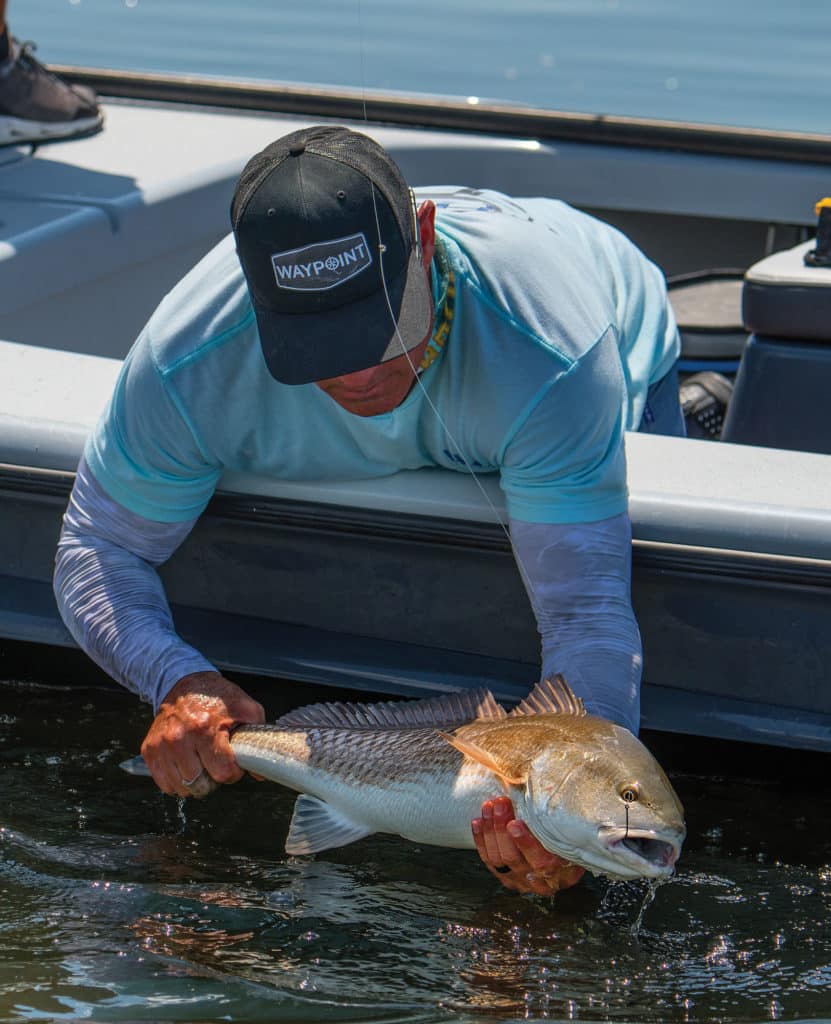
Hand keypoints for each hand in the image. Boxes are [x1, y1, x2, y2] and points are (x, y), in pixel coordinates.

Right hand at [140, 671, 264, 798]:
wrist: (184, 683)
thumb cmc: (216, 697)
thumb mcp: (246, 709)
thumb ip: (258, 740)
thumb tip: (261, 773)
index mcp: (204, 728)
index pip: (223, 773)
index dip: (233, 772)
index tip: (232, 763)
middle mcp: (179, 739)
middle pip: (201, 785)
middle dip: (213, 778)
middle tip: (216, 762)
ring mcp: (161, 746)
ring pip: (182, 788)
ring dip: (195, 781)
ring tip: (201, 762)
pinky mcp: (149, 750)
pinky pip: (165, 784)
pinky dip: (177, 781)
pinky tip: (186, 765)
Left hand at [472, 796, 584, 895]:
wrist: (564, 861)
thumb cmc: (568, 840)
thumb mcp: (571, 834)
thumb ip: (558, 823)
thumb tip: (548, 795)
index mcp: (560, 872)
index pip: (541, 861)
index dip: (525, 843)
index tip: (514, 823)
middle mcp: (538, 881)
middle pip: (513, 858)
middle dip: (501, 829)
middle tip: (500, 804)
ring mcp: (519, 881)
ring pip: (498, 859)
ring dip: (490, 830)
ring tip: (489, 807)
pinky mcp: (504, 877)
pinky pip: (488, 860)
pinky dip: (481, 840)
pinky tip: (478, 821)